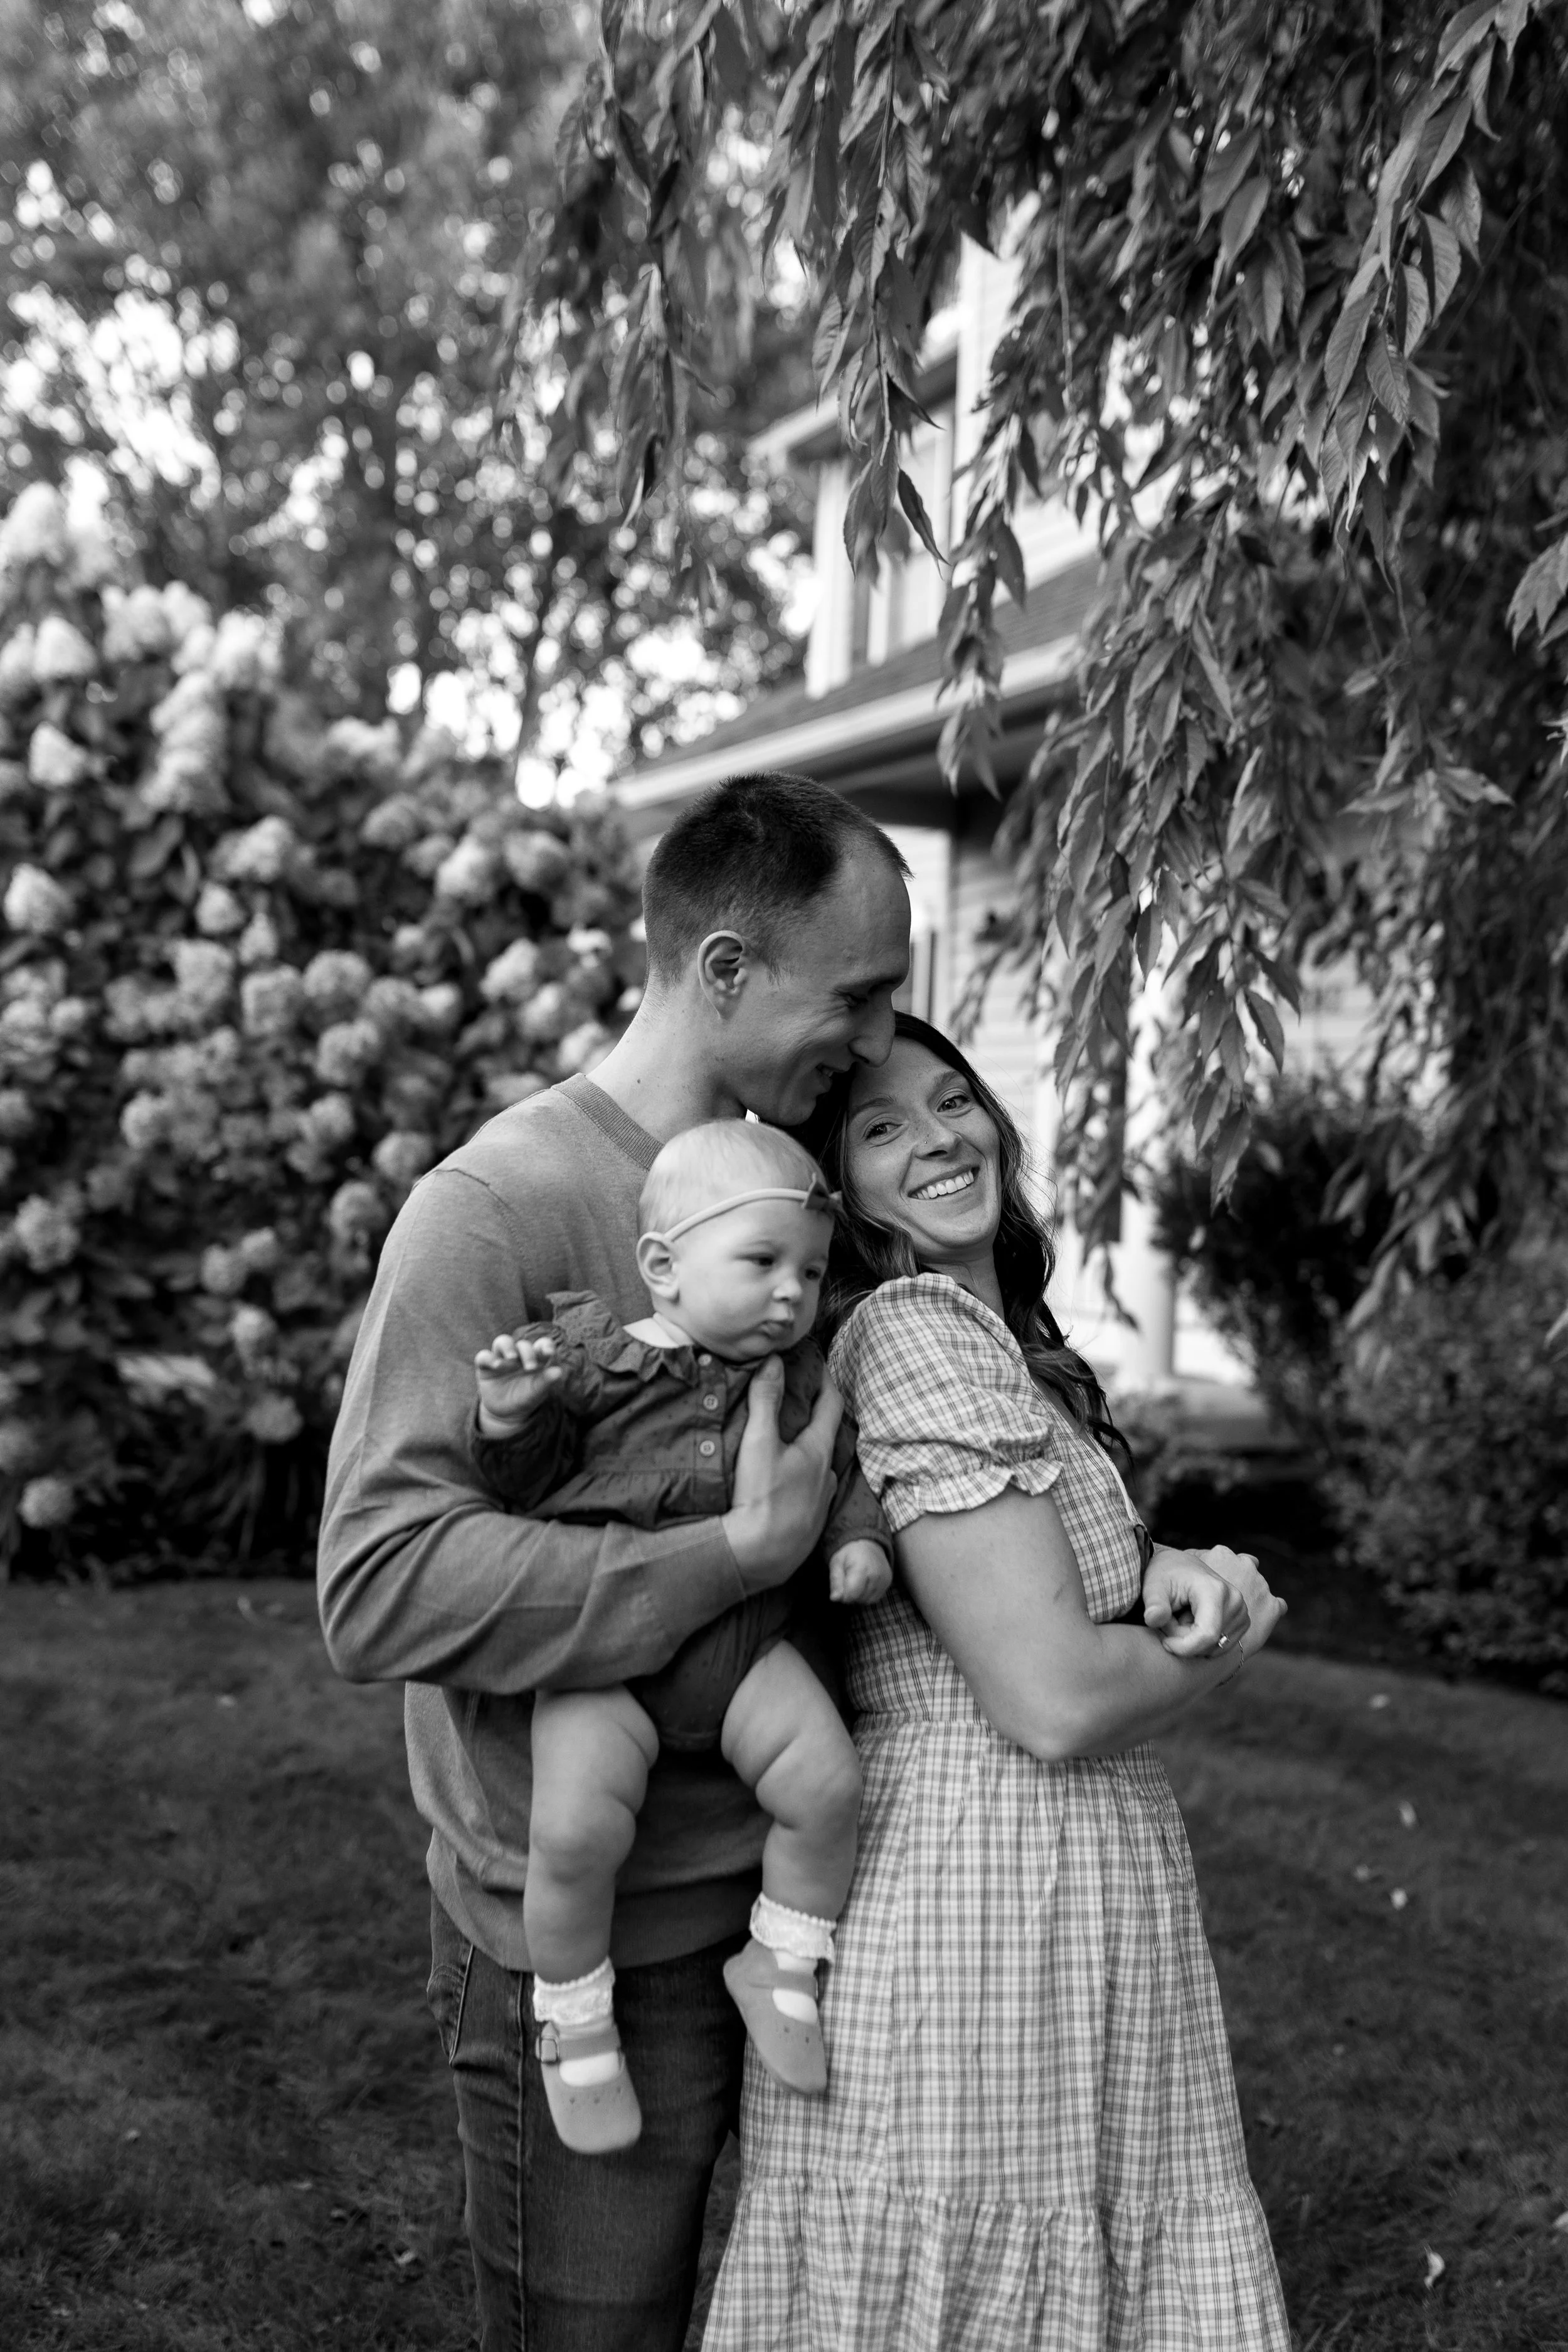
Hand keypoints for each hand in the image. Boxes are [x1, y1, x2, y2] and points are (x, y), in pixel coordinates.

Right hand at [474, 1331, 561, 1434]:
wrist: (506, 1413)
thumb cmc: (525, 1397)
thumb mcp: (536, 1392)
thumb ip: (546, 1381)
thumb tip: (559, 1371)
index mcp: (535, 1358)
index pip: (542, 1344)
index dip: (546, 1345)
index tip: (549, 1352)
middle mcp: (518, 1355)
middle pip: (523, 1344)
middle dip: (527, 1353)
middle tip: (531, 1367)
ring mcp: (501, 1358)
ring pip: (502, 1341)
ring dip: (508, 1347)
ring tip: (512, 1359)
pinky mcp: (485, 1366)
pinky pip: (484, 1356)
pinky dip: (489, 1358)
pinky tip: (496, 1365)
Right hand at [723, 1358, 841, 1590]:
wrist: (760, 1556)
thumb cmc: (760, 1497)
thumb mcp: (758, 1443)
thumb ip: (765, 1400)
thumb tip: (774, 1360)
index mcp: (818, 1450)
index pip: (831, 1405)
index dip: (825, 1382)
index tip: (817, 1367)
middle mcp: (828, 1474)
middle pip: (828, 1436)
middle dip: (816, 1417)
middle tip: (800, 1402)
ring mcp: (822, 1501)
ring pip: (821, 1466)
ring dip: (809, 1451)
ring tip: (789, 1444)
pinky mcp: (812, 1523)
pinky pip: (812, 1491)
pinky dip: (803, 1478)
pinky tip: (786, 1483)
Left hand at [829, 1539, 892, 1606]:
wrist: (868, 1544)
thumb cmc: (850, 1554)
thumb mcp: (837, 1563)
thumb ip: (835, 1581)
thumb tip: (835, 1599)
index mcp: (861, 1568)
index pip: (851, 1595)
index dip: (843, 1595)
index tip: (841, 1585)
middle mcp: (876, 1575)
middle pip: (858, 1599)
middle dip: (850, 1595)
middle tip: (848, 1580)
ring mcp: (884, 1579)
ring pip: (866, 1601)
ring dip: (859, 1596)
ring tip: (856, 1581)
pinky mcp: (888, 1582)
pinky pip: (874, 1598)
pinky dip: (867, 1595)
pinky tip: (864, 1583)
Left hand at [1145, 1543, 1285, 1664]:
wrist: (1178, 1565)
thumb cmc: (1163, 1575)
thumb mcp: (1153, 1587)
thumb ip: (1153, 1605)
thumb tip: (1152, 1619)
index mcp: (1215, 1590)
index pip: (1206, 1635)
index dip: (1184, 1647)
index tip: (1165, 1642)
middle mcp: (1235, 1600)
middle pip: (1209, 1642)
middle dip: (1185, 1640)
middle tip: (1171, 1619)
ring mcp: (1241, 1611)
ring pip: (1215, 1646)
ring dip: (1194, 1640)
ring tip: (1183, 1617)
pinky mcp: (1242, 1620)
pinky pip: (1221, 1645)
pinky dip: (1205, 1640)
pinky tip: (1195, 1622)